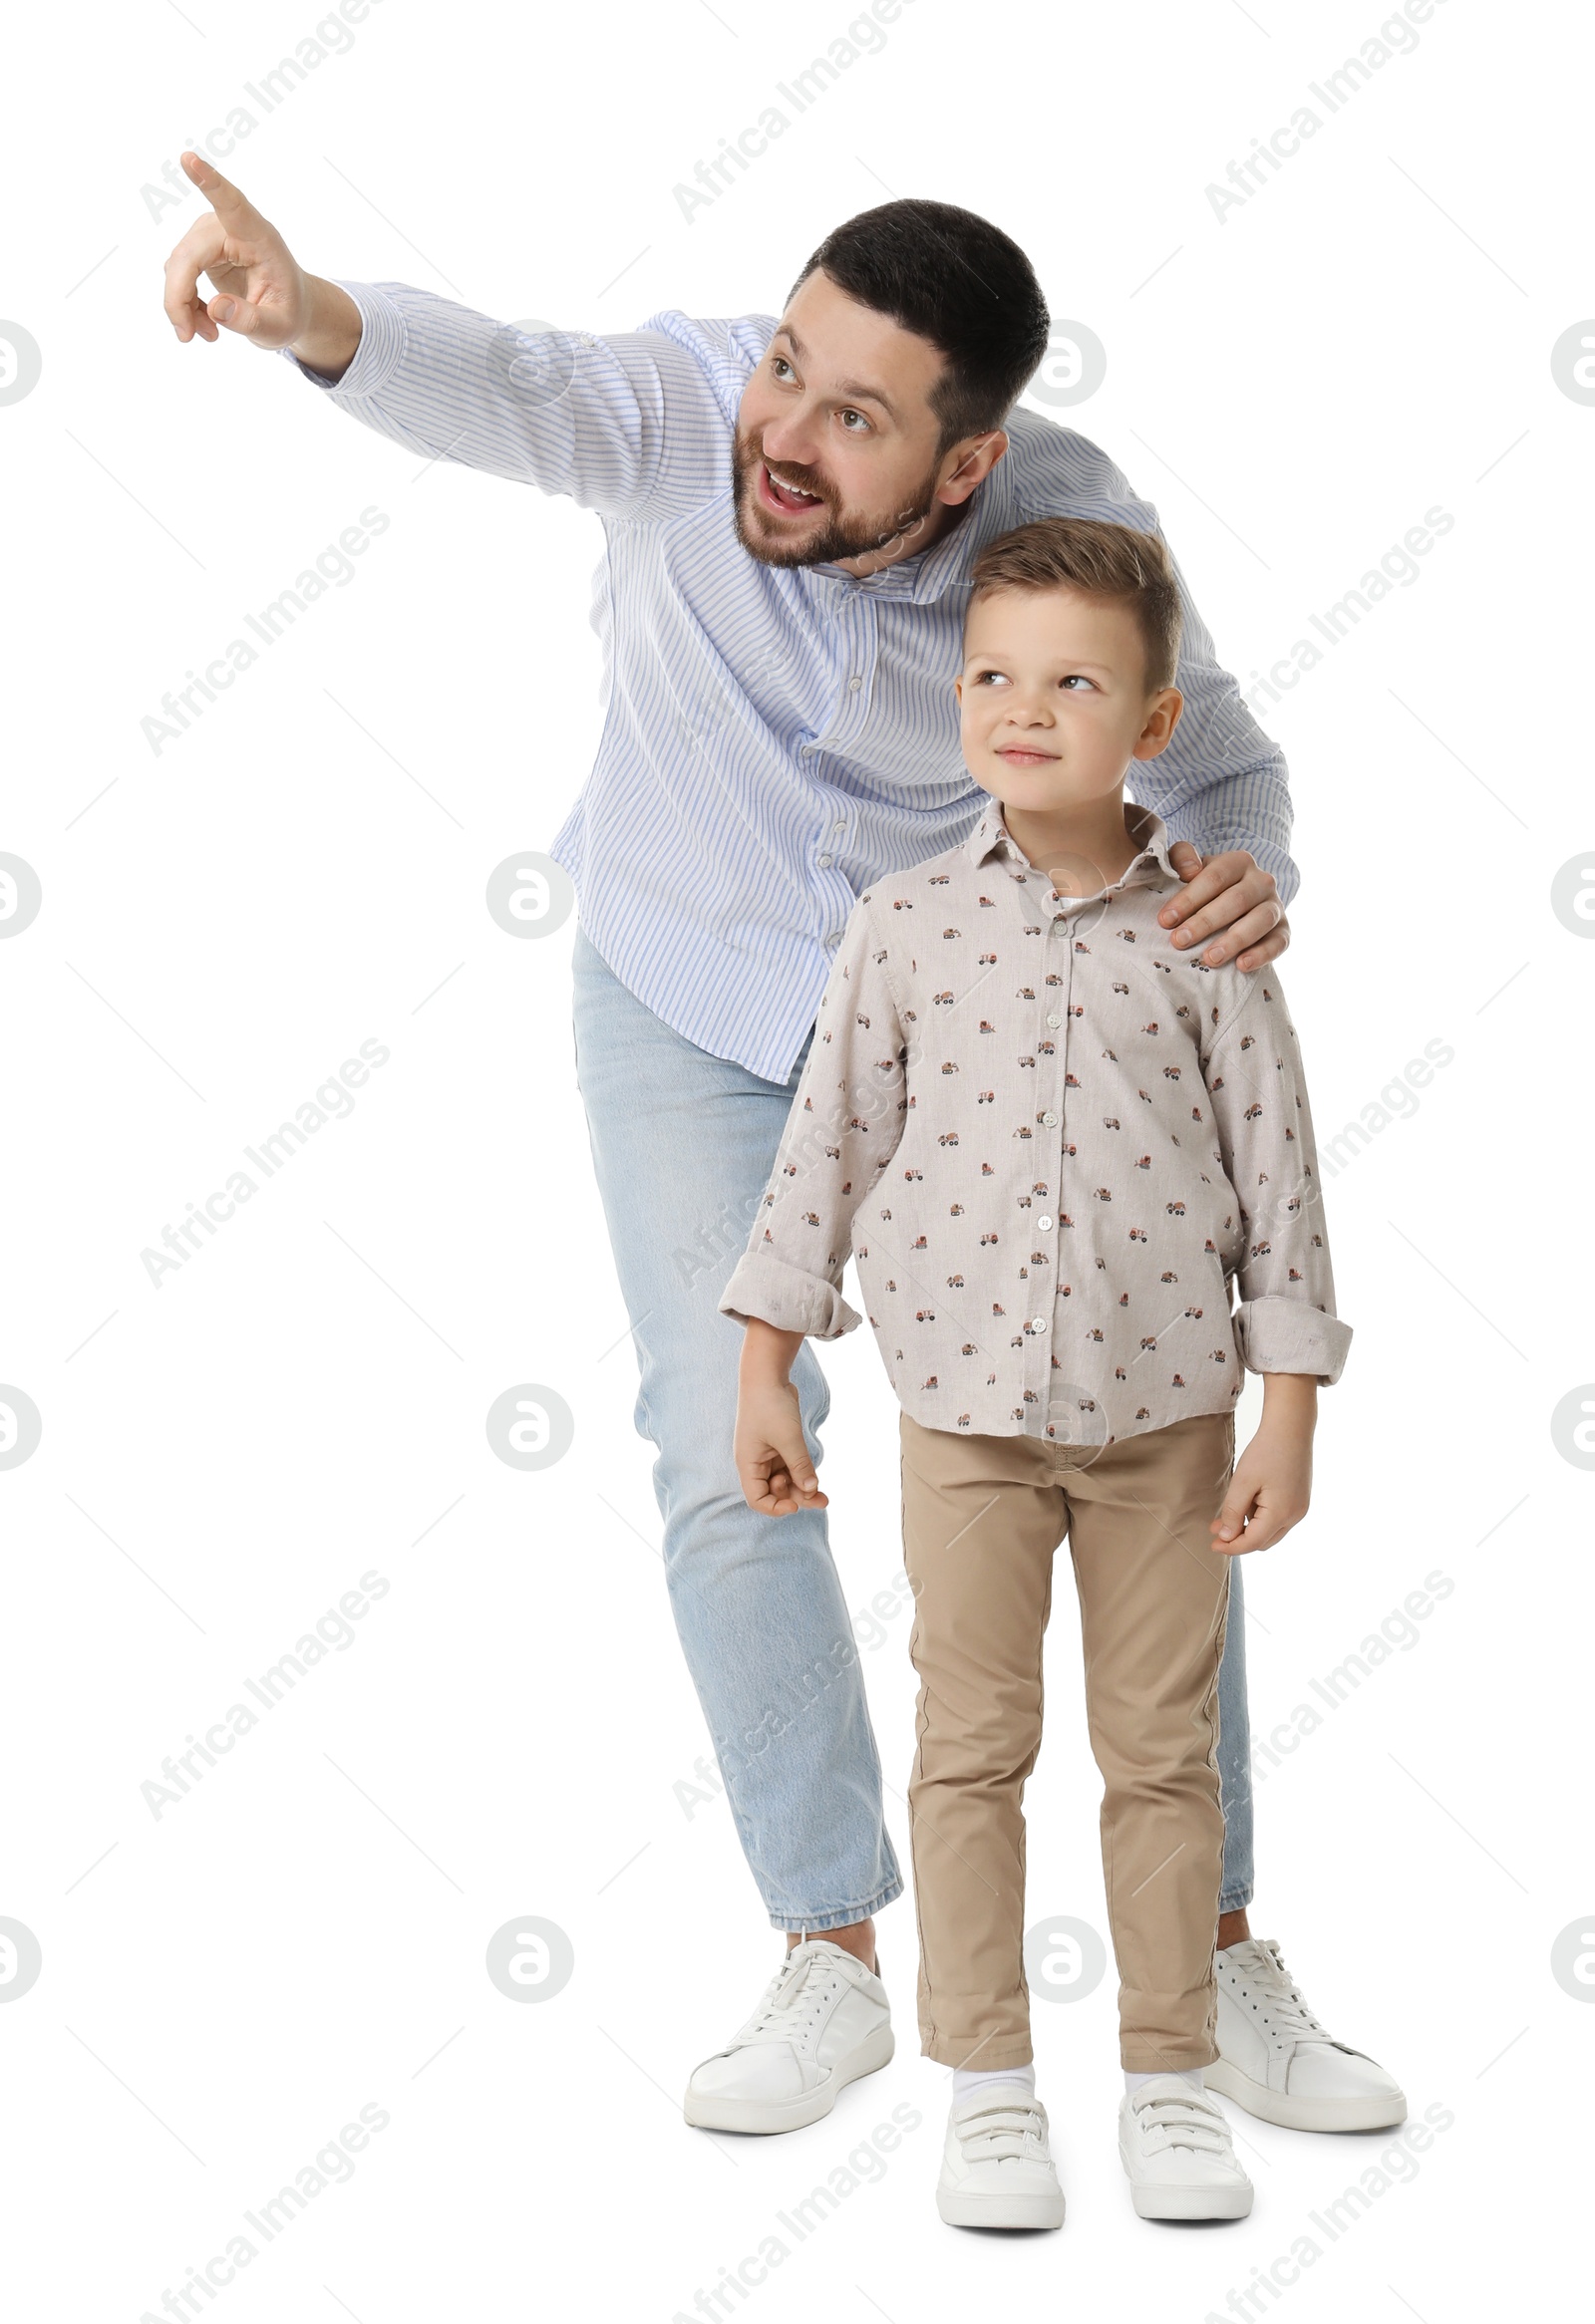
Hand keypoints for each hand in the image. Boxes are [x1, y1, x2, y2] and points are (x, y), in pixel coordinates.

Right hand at [162, 153, 360, 373]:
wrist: (287, 307)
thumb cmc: (288, 311)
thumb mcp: (280, 327)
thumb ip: (252, 320)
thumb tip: (216, 309)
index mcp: (260, 238)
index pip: (233, 204)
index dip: (210, 183)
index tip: (188, 159)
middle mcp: (231, 229)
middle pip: (187, 255)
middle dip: (178, 298)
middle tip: (187, 337)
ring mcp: (210, 236)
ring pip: (175, 267)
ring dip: (182, 306)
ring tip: (209, 335)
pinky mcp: (198, 249)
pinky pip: (176, 275)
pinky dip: (183, 304)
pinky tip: (204, 324)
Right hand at [733, 1376, 829, 1517]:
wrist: (767, 1375)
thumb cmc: (770, 1405)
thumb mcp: (788, 1438)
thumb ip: (800, 1466)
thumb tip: (811, 1490)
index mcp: (749, 1463)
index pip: (757, 1499)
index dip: (775, 1507)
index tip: (795, 1505)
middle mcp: (756, 1462)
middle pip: (774, 1492)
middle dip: (796, 1498)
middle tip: (821, 1500)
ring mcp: (767, 1454)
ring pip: (785, 1480)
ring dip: (802, 1488)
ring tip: (824, 1497)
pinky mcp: (779, 1445)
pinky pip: (791, 1467)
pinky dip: (803, 1474)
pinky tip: (817, 1480)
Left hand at [1160, 844, 1288, 970]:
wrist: (1237, 900)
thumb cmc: (1205, 886)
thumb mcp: (1190, 866)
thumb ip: (1182, 858)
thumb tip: (1188, 871)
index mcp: (1238, 861)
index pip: (1214, 877)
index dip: (1189, 899)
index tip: (1165, 920)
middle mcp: (1261, 880)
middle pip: (1236, 900)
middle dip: (1205, 922)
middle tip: (1179, 941)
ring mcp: (1275, 905)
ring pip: (1261, 920)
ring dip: (1234, 940)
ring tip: (1210, 958)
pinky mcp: (1283, 929)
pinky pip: (1280, 941)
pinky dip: (1263, 954)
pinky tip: (1242, 965)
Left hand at [1211, 1383, 1314, 1554]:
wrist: (1290, 1428)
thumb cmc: (1266, 1452)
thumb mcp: (1243, 1482)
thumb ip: (1233, 1512)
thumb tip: (1226, 1537)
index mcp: (1282, 1513)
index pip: (1253, 1543)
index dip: (1231, 1547)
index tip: (1212, 1545)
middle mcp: (1295, 1515)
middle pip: (1263, 1541)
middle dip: (1239, 1539)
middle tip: (1215, 1529)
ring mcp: (1300, 1508)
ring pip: (1270, 1531)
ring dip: (1249, 1527)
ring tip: (1228, 1511)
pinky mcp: (1299, 1500)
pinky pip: (1277, 1518)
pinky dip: (1260, 1516)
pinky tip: (1247, 1500)